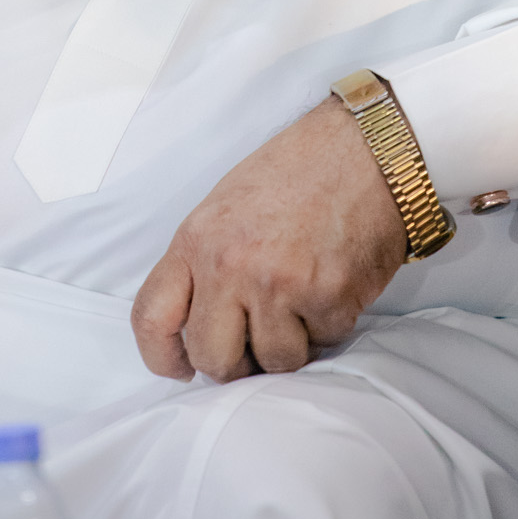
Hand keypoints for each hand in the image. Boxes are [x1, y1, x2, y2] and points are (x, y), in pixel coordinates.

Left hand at [130, 98, 408, 381]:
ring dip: (291, 342)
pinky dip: (330, 323)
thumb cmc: (300, 172)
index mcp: (197, 239)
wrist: (366, 150)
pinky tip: (334, 282)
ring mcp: (278, 285)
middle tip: (257, 342)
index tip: (180, 368)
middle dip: (236, 363)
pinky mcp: (326, 298)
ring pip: (273, 361)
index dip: (162, 357)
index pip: (151, 318)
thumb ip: (205, 262)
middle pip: (212, 358)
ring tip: (304, 296)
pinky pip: (322, 342)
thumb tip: (201, 322)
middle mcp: (230, 265)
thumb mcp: (227, 205)